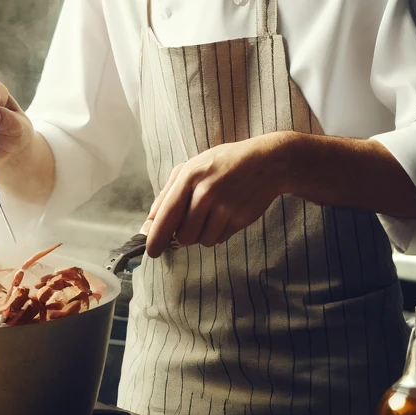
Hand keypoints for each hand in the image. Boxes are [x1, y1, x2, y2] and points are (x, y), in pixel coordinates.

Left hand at [142, 133, 292, 256]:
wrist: (265, 162)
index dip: (157, 237)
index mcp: (189, 177)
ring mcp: (225, 207)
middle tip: (190, 222)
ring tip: (210, 214)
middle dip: (183, 235)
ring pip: (202, 240)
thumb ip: (167, 194)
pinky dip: (217, 233)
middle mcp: (206, 193)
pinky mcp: (240, 219)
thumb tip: (149, 225)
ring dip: (201, 234)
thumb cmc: (221, 164)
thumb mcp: (190, 168)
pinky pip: (219, 239)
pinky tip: (224, 215)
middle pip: (184, 235)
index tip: (152, 252)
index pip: (167, 214)